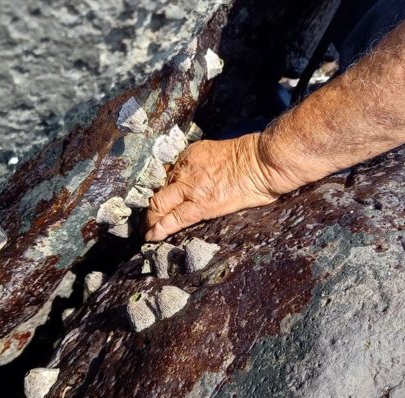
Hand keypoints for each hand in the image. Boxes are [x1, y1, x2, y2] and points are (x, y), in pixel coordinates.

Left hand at [145, 133, 284, 240]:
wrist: (263, 162)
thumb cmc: (251, 158)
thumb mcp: (217, 154)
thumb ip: (201, 166)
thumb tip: (195, 182)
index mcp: (189, 155)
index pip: (164, 173)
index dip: (157, 188)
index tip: (153, 197)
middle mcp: (184, 169)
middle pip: (156, 188)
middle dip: (146, 204)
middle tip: (141, 216)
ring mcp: (190, 187)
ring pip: (159, 204)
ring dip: (149, 219)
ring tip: (144, 230)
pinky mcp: (200, 205)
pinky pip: (174, 219)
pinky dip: (159, 229)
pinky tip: (151, 237)